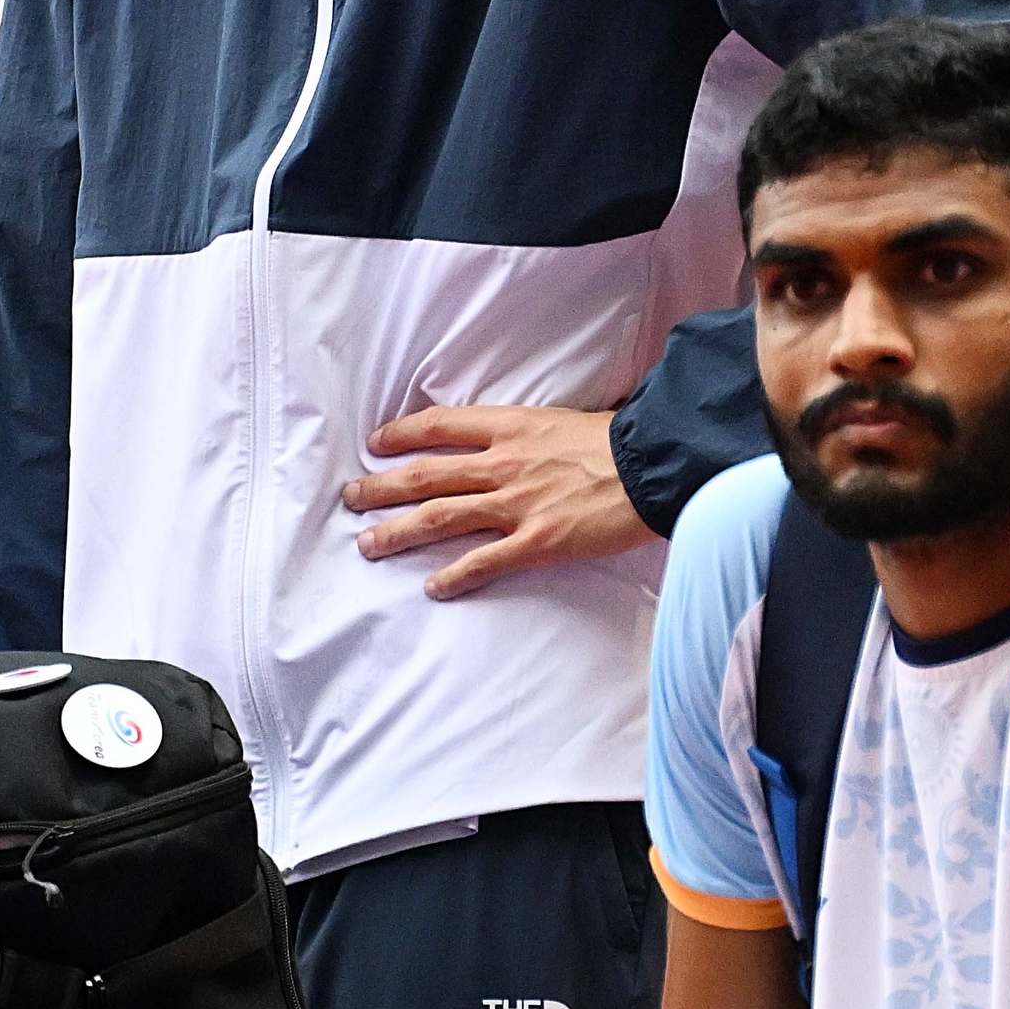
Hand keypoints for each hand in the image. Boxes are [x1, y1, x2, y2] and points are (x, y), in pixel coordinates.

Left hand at [343, 405, 649, 598]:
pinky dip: (453, 576)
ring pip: (439, 517)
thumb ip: (531, 433)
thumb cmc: (620, 443)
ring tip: (369, 545)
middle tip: (352, 498)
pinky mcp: (536, 541)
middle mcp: (504, 463)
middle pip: (425, 475)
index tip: (377, 444)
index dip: (402, 434)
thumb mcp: (565, 420)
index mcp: (512, 426)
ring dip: (397, 533)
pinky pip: (482, 562)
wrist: (657, 466)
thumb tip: (514, 438)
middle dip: (380, 488)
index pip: (441, 426)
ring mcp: (517, 504)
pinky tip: (432, 588)